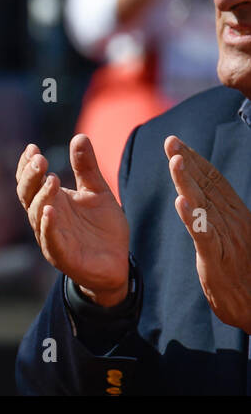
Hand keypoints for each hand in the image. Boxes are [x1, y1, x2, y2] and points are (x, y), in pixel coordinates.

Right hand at [16, 136, 130, 305]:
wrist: (117, 264)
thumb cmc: (102, 228)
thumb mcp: (98, 192)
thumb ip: (86, 167)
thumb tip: (79, 136)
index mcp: (51, 200)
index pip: (30, 179)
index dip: (27, 164)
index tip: (33, 148)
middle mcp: (45, 216)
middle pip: (26, 193)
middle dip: (30, 176)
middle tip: (39, 159)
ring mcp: (50, 235)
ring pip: (36, 213)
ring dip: (41, 196)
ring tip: (52, 179)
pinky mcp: (61, 254)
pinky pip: (49, 239)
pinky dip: (47, 225)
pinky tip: (50, 210)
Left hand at [165, 135, 250, 331]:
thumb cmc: (243, 272)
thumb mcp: (231, 237)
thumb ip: (218, 215)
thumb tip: (202, 193)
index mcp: (234, 215)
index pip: (213, 182)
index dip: (195, 160)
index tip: (176, 142)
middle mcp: (232, 222)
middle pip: (207, 187)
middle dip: (187, 162)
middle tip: (170, 141)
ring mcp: (226, 239)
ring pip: (203, 205)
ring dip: (188, 182)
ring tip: (175, 162)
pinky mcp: (217, 259)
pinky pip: (204, 236)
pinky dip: (193, 219)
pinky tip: (181, 203)